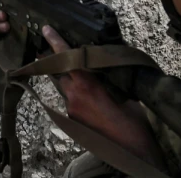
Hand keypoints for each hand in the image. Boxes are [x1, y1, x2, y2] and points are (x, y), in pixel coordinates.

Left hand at [42, 25, 164, 167]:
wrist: (133, 149)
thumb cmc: (134, 119)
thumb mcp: (123, 90)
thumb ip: (106, 75)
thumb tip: (101, 65)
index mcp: (86, 84)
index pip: (66, 57)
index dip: (55, 42)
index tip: (46, 29)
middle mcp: (73, 95)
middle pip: (59, 72)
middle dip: (60, 62)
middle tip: (61, 53)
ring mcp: (71, 108)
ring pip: (64, 87)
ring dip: (70, 81)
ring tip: (85, 81)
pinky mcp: (72, 119)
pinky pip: (69, 101)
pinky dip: (76, 95)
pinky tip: (90, 100)